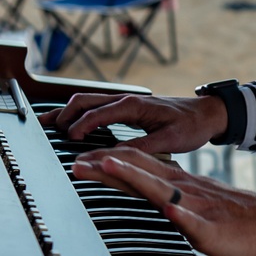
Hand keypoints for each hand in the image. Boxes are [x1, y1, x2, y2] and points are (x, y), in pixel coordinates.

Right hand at [40, 92, 225, 156]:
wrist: (207, 114)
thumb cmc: (191, 125)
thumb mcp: (170, 140)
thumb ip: (142, 147)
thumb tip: (116, 156)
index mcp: (134, 105)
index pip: (98, 112)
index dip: (80, 126)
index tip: (69, 140)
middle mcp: (126, 100)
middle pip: (84, 100)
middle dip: (63, 114)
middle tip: (48, 131)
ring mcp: (126, 102)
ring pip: (88, 102)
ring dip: (68, 112)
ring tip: (49, 126)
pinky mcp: (128, 108)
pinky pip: (98, 108)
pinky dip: (80, 114)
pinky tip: (73, 127)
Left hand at [72, 149, 255, 255]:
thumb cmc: (234, 221)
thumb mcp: (195, 205)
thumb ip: (171, 197)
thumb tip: (148, 195)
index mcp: (180, 186)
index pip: (140, 168)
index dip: (110, 163)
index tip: (82, 160)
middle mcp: (185, 190)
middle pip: (142, 172)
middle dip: (108, 165)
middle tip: (78, 160)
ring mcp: (198, 208)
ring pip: (163, 188)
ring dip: (134, 176)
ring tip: (110, 166)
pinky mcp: (212, 229)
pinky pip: (195, 222)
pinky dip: (181, 215)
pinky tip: (169, 209)